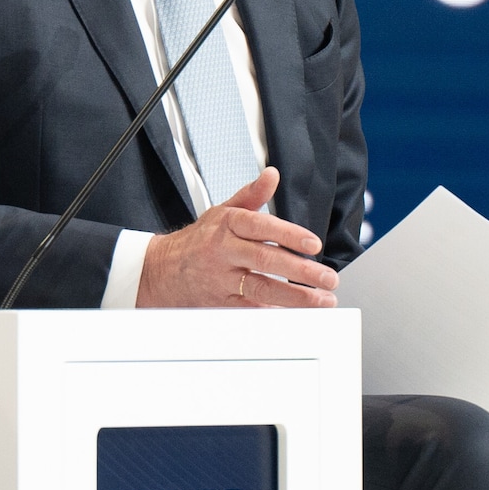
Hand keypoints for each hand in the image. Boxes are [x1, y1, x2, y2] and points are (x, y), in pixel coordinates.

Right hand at [135, 168, 336, 309]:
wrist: (159, 270)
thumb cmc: (198, 240)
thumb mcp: (221, 211)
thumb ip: (251, 195)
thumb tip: (272, 175)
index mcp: (226, 224)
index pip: (261, 226)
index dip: (288, 234)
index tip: (314, 244)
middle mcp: (223, 250)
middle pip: (265, 260)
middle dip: (300, 271)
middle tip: (328, 278)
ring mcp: (220, 278)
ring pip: (260, 287)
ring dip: (294, 297)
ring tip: (322, 299)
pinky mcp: (219, 301)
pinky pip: (248, 308)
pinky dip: (273, 312)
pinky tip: (296, 314)